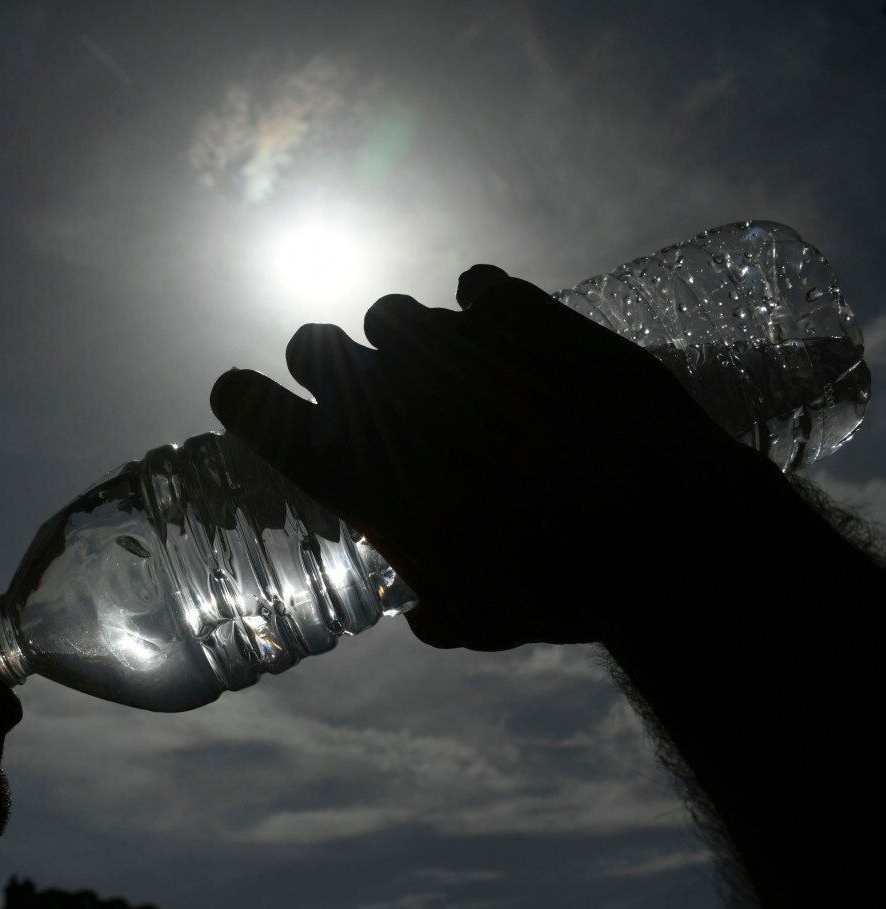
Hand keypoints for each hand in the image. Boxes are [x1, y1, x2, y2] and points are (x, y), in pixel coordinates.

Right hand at [210, 265, 749, 649]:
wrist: (663, 527)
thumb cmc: (554, 587)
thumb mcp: (480, 620)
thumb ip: (435, 608)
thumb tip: (423, 610)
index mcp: (351, 467)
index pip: (251, 406)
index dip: (243, 398)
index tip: (246, 396)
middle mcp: (382, 392)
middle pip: (311, 342)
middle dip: (325, 360)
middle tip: (361, 386)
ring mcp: (448, 341)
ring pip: (392, 312)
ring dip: (406, 339)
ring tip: (451, 371)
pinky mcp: (518, 310)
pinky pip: (476, 288)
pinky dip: (484, 308)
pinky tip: (508, 338)